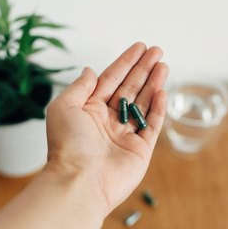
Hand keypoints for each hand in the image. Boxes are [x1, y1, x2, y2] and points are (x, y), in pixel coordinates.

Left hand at [46, 42, 168, 213]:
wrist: (79, 181)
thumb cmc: (67, 144)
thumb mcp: (64, 107)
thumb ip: (80, 87)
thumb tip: (89, 71)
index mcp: (89, 110)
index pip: (111, 80)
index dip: (125, 63)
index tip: (139, 47)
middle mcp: (108, 121)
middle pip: (130, 88)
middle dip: (144, 69)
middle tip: (157, 51)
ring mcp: (125, 135)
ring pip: (143, 104)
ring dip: (154, 84)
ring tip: (163, 65)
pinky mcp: (139, 150)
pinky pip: (152, 125)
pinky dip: (158, 109)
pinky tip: (162, 91)